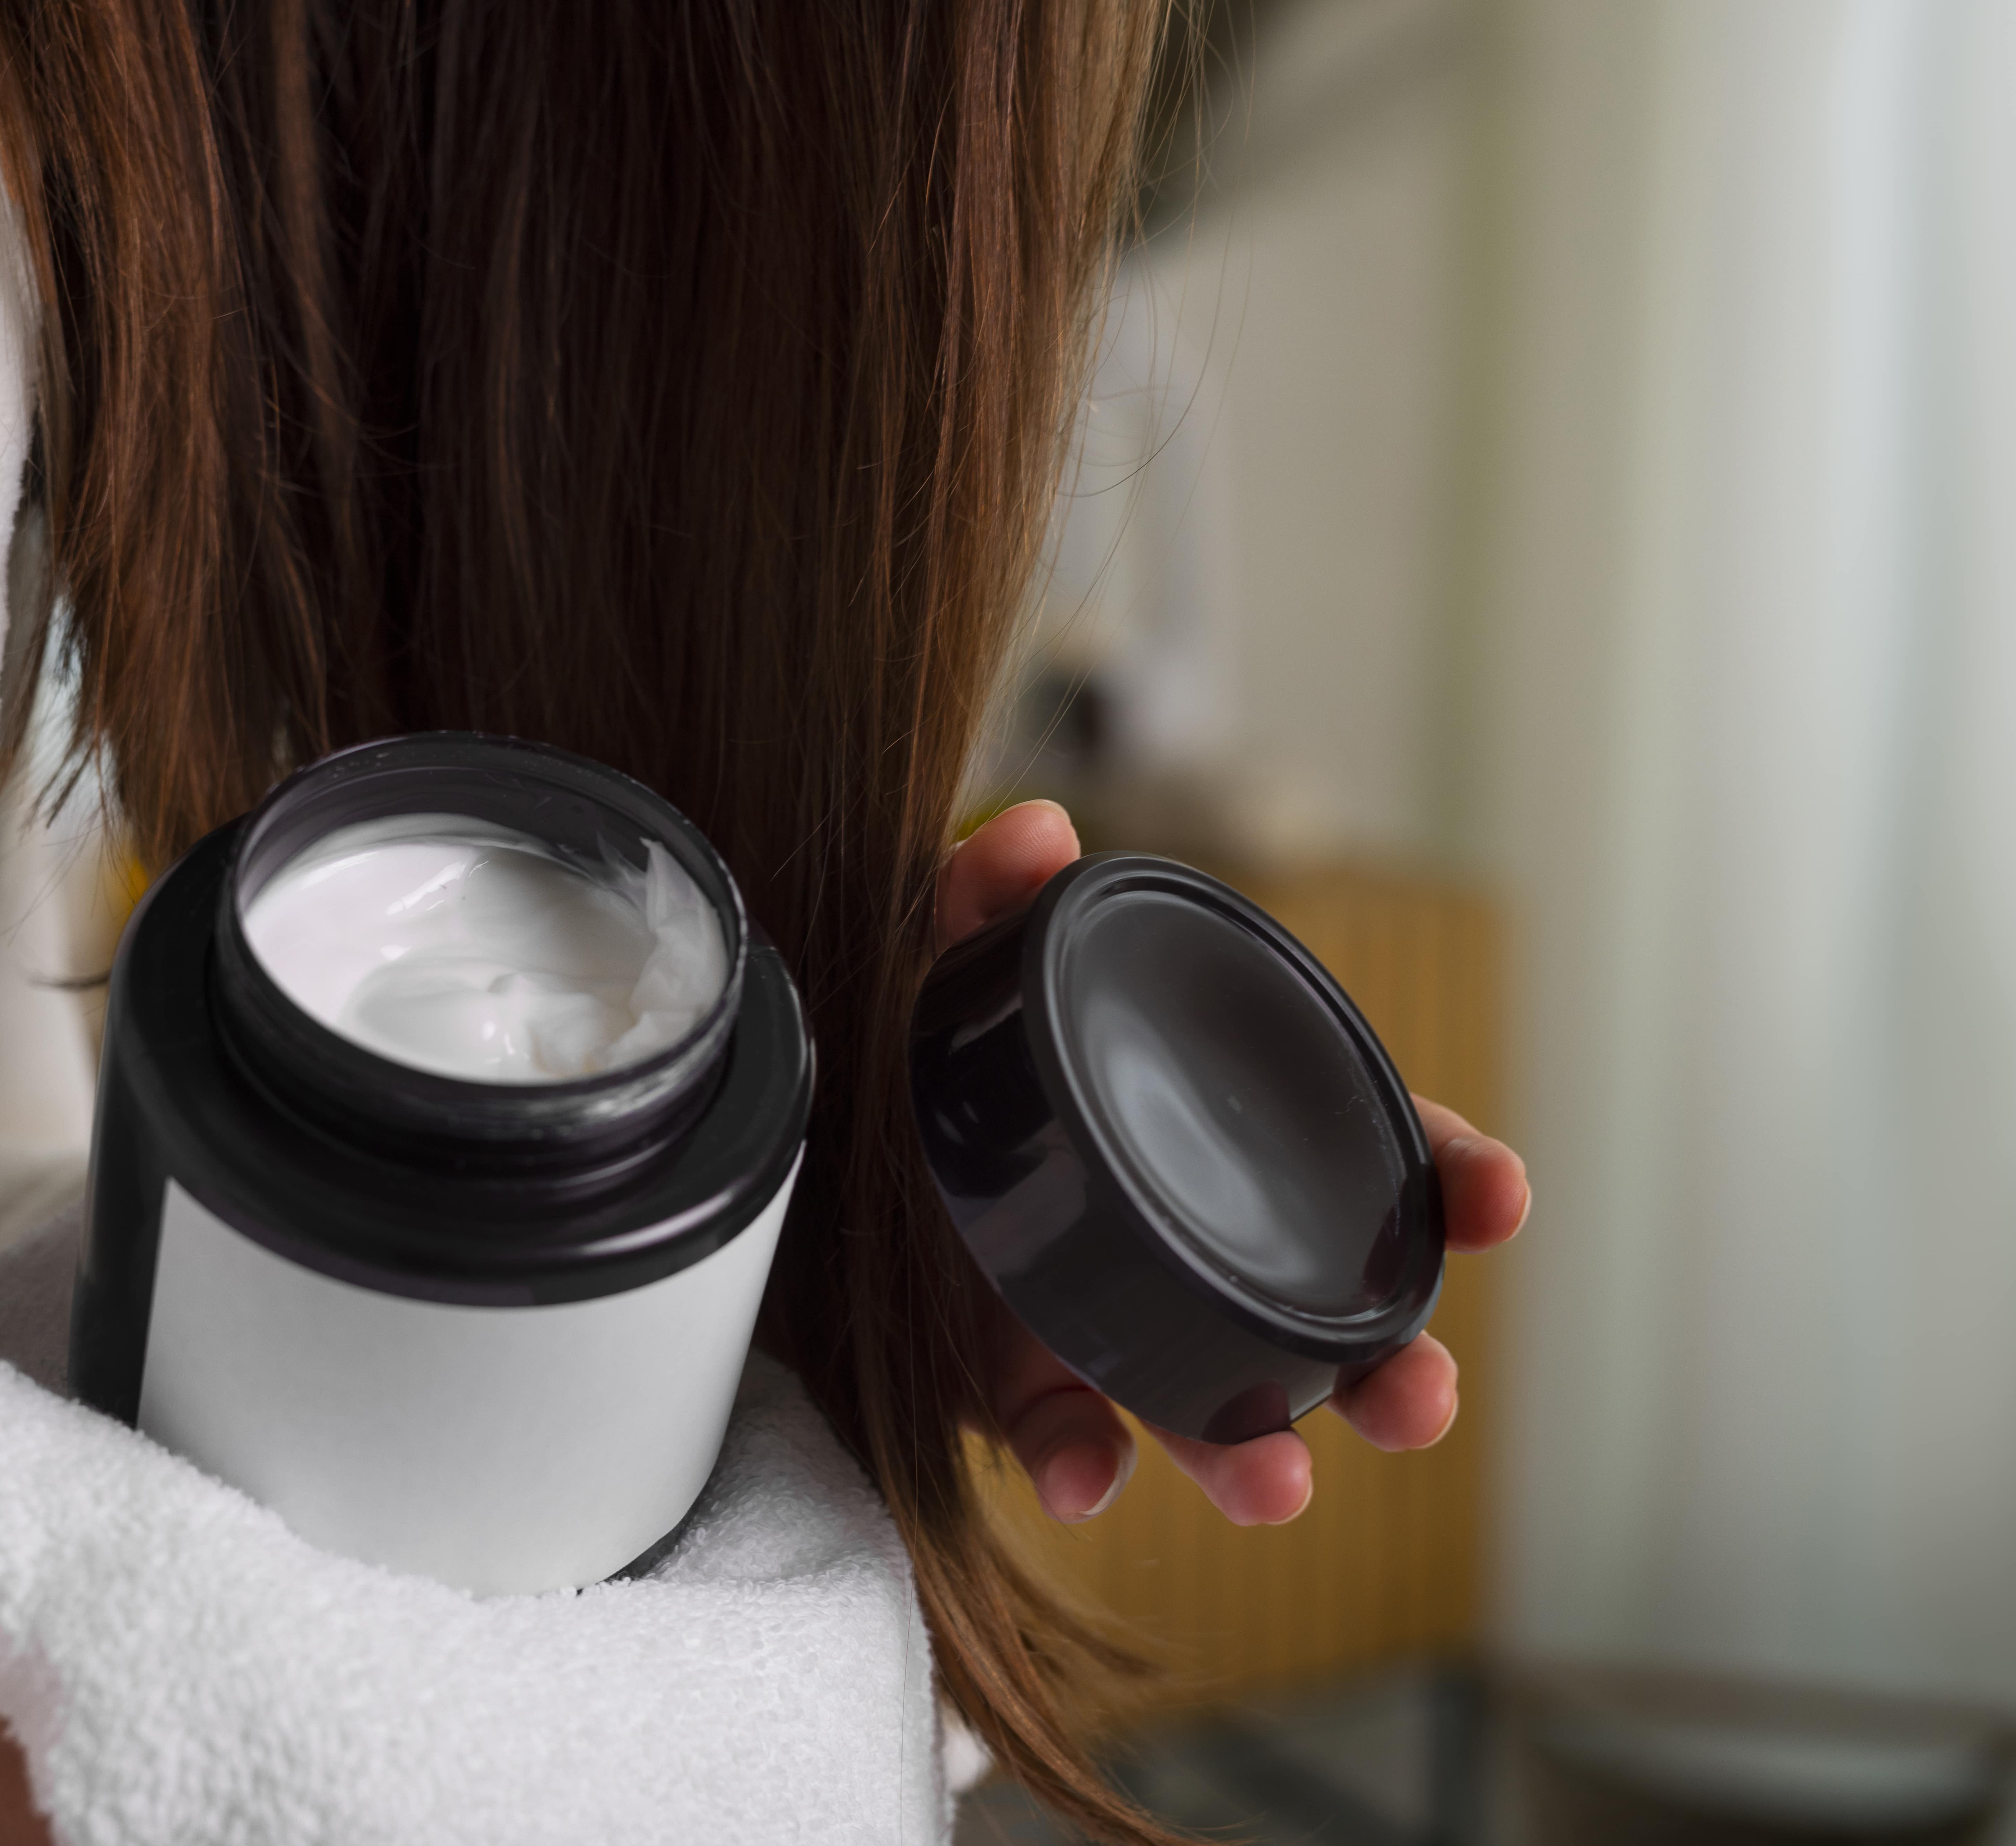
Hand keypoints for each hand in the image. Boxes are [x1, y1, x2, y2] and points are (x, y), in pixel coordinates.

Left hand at [937, 800, 1531, 1527]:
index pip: (1365, 1158)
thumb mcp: (952, 970)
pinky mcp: (1020, 1390)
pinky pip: (1063, 1441)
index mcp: (1212, 1143)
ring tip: (1276, 1486)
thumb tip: (1035, 833)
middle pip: (1323, 1320)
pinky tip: (1089, 1472)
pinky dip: (1079, 1465)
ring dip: (1254, 1455)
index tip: (1499, 1196)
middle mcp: (1186, 1249)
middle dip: (1387, 1368)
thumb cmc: (926, 1061)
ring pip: (1215, 1411)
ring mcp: (1112, 1329)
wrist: (818, 1150)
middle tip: (1422, 1399)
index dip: (1442, 1176)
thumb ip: (991, 897)